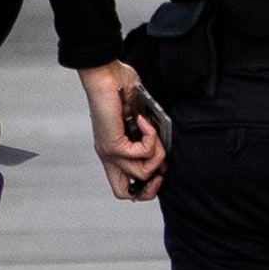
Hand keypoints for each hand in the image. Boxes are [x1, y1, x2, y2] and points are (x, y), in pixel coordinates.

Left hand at [75, 58, 164, 202]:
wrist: (104, 77)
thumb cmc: (120, 90)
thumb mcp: (139, 119)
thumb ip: (149, 134)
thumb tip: (164, 147)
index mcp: (113, 152)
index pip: (122, 186)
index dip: (143, 188)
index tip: (159, 172)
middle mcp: (109, 156)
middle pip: (125, 193)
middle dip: (150, 186)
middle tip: (160, 165)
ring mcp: (110, 153)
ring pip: (143, 173)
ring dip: (157, 153)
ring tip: (153, 133)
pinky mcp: (113, 146)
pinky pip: (143, 152)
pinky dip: (151, 136)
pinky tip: (143, 120)